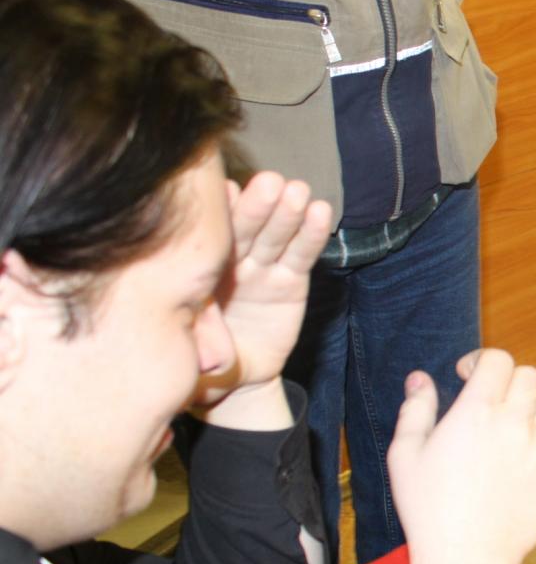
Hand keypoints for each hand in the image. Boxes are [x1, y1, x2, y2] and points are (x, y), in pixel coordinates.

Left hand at [193, 172, 331, 406]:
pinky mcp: (290, 282)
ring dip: (287, 213)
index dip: (217, 214)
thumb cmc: (198, 362)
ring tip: (298, 191)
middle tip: (270, 183)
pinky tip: (320, 212)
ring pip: (274, 237)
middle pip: (244, 230)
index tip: (223, 191)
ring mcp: (261, 269)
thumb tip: (200, 326)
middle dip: (257, 206)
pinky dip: (311, 235)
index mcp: (195, 271)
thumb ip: (195, 332)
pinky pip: (301, 257)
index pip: (206, 238)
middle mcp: (229, 263)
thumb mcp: (187, 350)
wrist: (232, 380)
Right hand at [389, 349, 535, 563]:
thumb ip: (416, 409)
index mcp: (477, 413)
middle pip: (531, 377)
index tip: (468, 375)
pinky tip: (516, 468)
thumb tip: (420, 380)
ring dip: (529, 410)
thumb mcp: (406, 455)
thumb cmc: (430, 510)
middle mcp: (516, 426)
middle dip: (509, 380)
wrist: (468, 559)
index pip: (498, 360)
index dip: (483, 360)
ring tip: (507, 430)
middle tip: (491, 399)